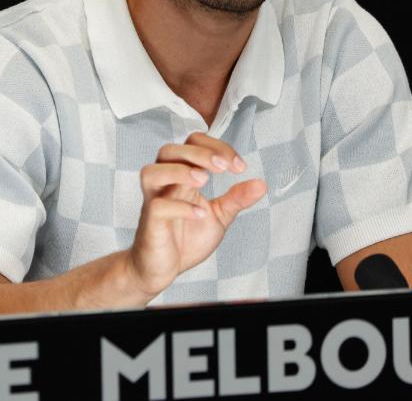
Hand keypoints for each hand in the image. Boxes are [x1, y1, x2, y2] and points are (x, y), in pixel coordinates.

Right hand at [125, 132, 267, 297]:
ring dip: (180, 171)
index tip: (239, 166)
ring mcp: (154, 202)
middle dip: (199, 153)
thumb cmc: (185, 239)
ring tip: (204, 181)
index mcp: (181, 177)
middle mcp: (165, 185)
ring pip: (152, 172)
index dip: (216, 147)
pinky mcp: (151, 222)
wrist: (163, 269)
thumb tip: (261, 184)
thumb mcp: (219, 216)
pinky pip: (157, 206)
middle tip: (224, 167)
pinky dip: (181, 206)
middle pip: (169, 151)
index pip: (192, 143)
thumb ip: (236, 199)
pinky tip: (200, 214)